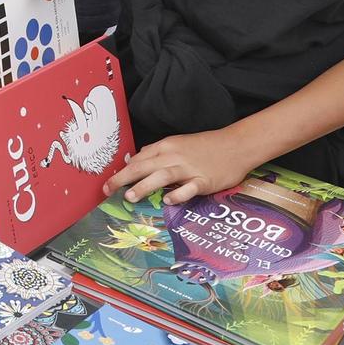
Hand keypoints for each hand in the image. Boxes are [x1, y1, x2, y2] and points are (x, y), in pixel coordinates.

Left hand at [105, 128, 260, 205]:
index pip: (139, 158)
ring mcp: (189, 168)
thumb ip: (158, 153)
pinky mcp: (204, 180)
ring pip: (161, 175)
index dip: (123, 170)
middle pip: (144, 166)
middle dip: (123, 178)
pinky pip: (188, 188)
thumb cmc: (206, 146)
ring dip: (144, 186)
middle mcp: (174, 156)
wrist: (236, 145)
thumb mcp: (178, 144)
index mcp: (166, 146)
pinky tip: (167, 200)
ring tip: (129, 197)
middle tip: (107, 190)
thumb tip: (136, 161)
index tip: (109, 182)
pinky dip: (177, 193)